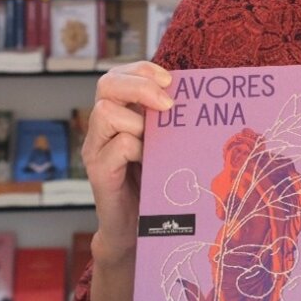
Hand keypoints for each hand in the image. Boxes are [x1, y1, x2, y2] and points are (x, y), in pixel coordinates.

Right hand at [81, 61, 172, 300]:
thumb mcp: (166, 144)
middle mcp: (102, 127)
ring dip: (140, 121)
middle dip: (139, 85)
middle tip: (168, 101)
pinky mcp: (98, 172)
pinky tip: (150, 163)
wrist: (138, 231)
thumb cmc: (158, 183)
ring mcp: (97, 148)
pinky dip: (138, 149)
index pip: (118, 75)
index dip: (141, 69)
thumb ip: (170, 120)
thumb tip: (203, 94)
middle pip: (106, 84)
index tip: (170, 79)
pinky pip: (118, 146)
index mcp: (119, 114)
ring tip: (156, 141)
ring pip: (106, 112)